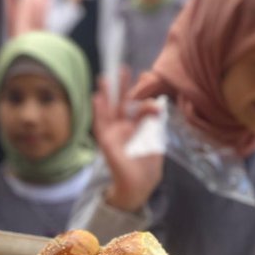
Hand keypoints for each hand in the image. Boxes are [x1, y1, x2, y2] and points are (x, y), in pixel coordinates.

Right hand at [93, 69, 163, 212]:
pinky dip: (98, 112)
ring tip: (104, 77)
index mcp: (136, 128)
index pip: (139, 106)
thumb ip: (154, 126)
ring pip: (108, 110)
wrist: (139, 186)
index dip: (143, 94)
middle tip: (124, 68)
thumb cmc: (147, 168)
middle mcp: (124, 128)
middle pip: (123, 103)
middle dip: (123, 87)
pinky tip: (97, 97)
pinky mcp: (106, 142)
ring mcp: (114, 134)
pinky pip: (100, 125)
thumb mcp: (154, 143)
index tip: (147, 78)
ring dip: (106, 94)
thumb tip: (157, 108)